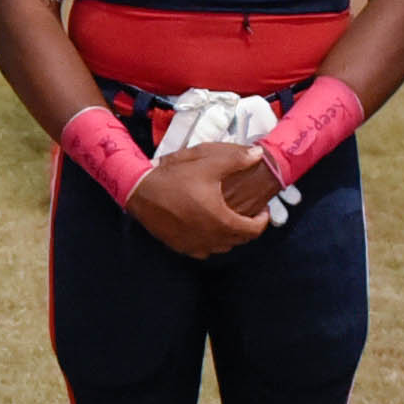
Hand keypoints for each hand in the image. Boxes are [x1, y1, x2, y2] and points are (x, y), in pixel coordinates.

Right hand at [128, 143, 270, 259]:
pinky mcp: (181, 247)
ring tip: (228, 218)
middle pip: (240, 240)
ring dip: (230, 235)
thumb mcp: (207, 163)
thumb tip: (258, 154)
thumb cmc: (175, 178)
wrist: (140, 192)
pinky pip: (204, 250)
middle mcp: (210, 239)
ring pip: (222, 247)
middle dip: (248, 227)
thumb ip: (236, 160)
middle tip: (248, 212)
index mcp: (222, 221)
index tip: (262, 210)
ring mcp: (194, 246)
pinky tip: (207, 226)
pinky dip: (211, 241)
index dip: (262, 220)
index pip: (254, 230)